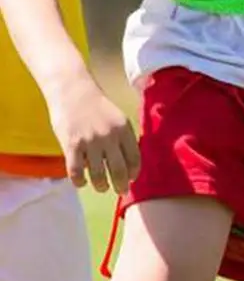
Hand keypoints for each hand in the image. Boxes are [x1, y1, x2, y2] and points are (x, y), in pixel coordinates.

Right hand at [46, 72, 140, 193]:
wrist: (71, 89)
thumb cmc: (97, 107)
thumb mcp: (119, 119)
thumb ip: (125, 140)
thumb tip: (131, 167)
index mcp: (124, 130)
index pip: (134, 160)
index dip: (134, 174)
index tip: (130, 179)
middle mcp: (109, 137)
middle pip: (119, 171)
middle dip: (121, 186)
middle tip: (120, 191)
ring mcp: (89, 141)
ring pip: (99, 175)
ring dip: (102, 186)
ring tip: (102, 187)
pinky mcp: (71, 144)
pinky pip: (76, 171)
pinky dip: (80, 182)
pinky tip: (81, 182)